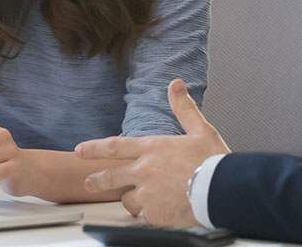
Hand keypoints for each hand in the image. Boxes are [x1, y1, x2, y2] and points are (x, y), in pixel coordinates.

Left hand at [75, 79, 230, 226]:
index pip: (115, 146)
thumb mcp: (200, 129)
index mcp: (153, 148)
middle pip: (109, 176)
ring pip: (127, 199)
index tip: (80, 150)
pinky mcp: (154, 214)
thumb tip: (176, 85)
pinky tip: (161, 211)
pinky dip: (150, 214)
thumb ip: (184, 108)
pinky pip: (144, 216)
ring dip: (131, 198)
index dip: (94, 148)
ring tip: (141, 200)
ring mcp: (147, 194)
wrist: (222, 191)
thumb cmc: (213, 162)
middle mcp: (144, 171)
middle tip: (89, 182)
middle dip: (96, 180)